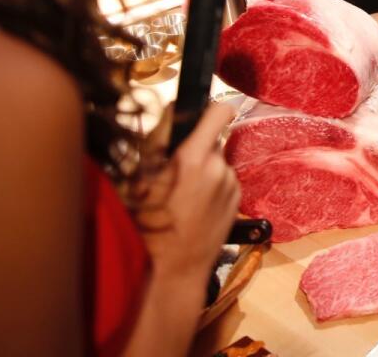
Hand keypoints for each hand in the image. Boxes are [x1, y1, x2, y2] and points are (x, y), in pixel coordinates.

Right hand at [138, 104, 241, 287]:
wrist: (174, 269)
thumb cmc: (149, 226)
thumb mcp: (140, 180)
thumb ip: (159, 142)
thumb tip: (174, 109)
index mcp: (194, 159)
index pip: (219, 113)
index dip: (211, 110)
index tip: (202, 115)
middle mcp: (218, 167)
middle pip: (212, 141)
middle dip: (196, 148)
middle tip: (174, 170)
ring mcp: (230, 184)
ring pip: (217, 162)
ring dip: (204, 169)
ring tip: (181, 195)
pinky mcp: (237, 198)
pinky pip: (223, 180)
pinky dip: (212, 186)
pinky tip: (194, 207)